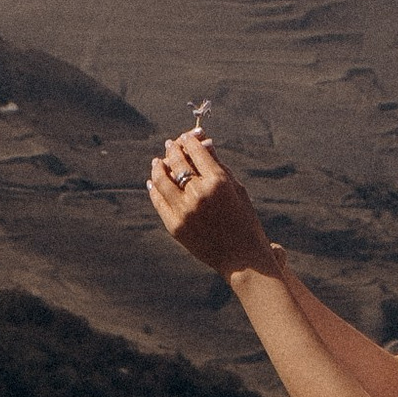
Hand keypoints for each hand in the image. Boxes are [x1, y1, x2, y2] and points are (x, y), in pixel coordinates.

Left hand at [145, 125, 276, 280]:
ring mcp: (184, 211)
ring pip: (162, 179)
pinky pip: (159, 201)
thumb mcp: (236, 188)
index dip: (189, 141)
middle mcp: (198, 193)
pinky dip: (154, 189)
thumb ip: (218, 165)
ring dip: (159, 166)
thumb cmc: (244, 220)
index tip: (186, 137)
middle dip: (174, 149)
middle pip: (178, 162)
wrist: (242, 259)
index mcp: (217, 181)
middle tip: (171, 145)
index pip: (196, 151)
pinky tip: (153, 182)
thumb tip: (203, 143)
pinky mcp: (175, 226)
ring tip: (158, 161)